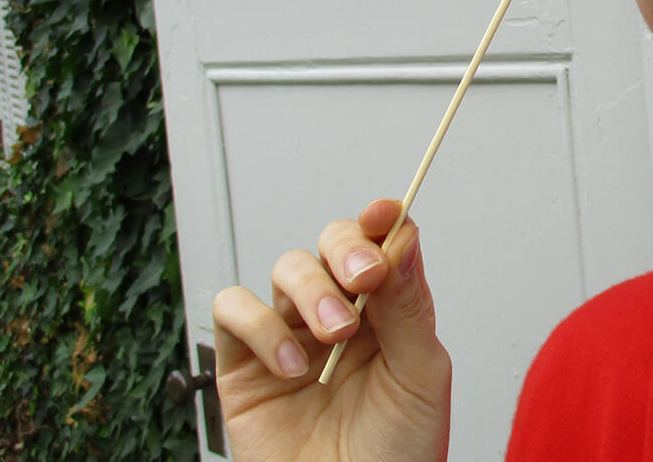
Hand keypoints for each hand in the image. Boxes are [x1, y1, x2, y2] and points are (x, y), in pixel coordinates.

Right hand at [212, 201, 450, 461]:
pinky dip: (259, 325)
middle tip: (364, 280)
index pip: (381, 244)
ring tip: (334, 335)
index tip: (384, 214)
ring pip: (286, 269)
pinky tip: (292, 365)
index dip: (380, 221)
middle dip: (345, 250)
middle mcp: (339, 316)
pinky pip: (232, 312)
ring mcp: (290, 337)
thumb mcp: (420, 377)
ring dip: (311, 291)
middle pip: (331, 244)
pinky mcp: (244, 367)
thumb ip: (409, 307)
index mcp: (388, 313)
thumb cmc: (396, 456)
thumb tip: (403, 238)